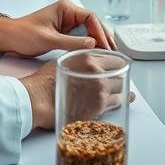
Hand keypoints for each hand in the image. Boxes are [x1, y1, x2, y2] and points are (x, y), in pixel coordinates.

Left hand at [0, 0, 116, 57]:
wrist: (7, 38)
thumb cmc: (23, 34)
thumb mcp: (49, 39)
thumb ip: (72, 42)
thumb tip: (93, 44)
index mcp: (66, 8)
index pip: (91, 17)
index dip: (100, 32)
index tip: (106, 46)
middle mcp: (69, 13)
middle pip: (93, 23)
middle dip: (103, 36)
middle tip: (112, 51)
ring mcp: (67, 22)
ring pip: (89, 30)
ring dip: (98, 41)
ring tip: (108, 54)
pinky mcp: (64, 32)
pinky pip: (81, 37)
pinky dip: (89, 45)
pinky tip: (95, 54)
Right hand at [19, 54, 134, 130]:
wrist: (36, 101)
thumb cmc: (44, 81)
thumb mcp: (63, 60)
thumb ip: (80, 57)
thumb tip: (90, 56)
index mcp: (89, 59)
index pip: (115, 58)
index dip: (118, 62)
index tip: (120, 66)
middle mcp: (98, 73)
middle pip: (120, 73)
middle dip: (121, 77)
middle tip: (122, 79)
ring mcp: (100, 91)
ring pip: (120, 89)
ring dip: (122, 91)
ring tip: (127, 93)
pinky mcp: (98, 108)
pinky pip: (115, 104)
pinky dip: (117, 102)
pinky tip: (120, 102)